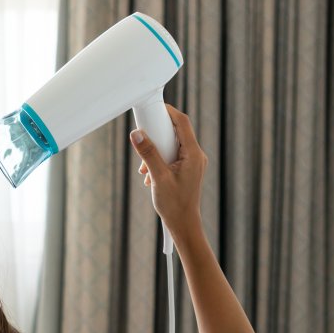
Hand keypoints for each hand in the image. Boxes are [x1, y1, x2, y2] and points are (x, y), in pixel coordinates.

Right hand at [130, 104, 207, 235]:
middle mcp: (196, 156)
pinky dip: (159, 160)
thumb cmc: (174, 204)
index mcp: (193, 154)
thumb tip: (137, 134)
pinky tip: (149, 175)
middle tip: (143, 139)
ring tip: (144, 167)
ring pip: (172, 145)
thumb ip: (148, 154)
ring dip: (156, 150)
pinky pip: (172, 156)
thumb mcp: (158, 177)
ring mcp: (192, 163)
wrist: (183, 224)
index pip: (182, 123)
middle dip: (157, 135)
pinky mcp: (187, 169)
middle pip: (176, 132)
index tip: (153, 109)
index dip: (167, 112)